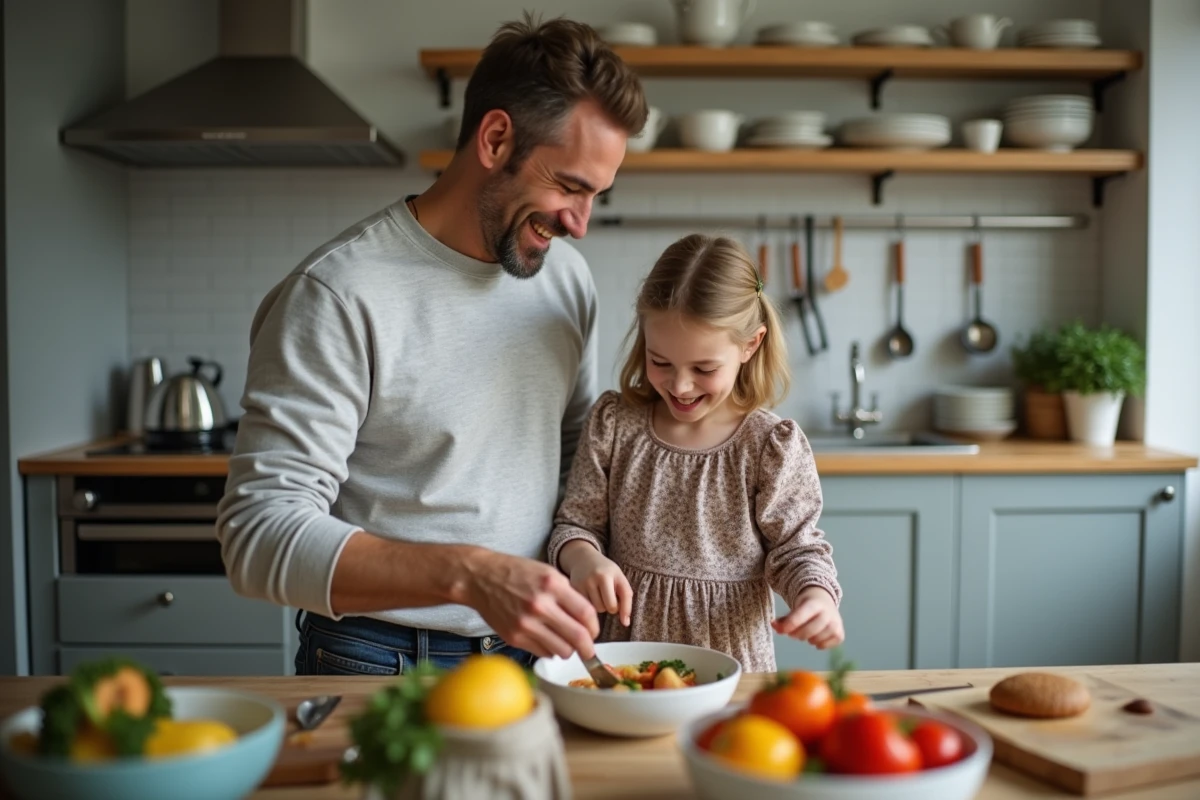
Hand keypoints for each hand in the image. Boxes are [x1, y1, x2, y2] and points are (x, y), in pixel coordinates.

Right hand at [461, 549, 599, 659]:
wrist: (480, 578)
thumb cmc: (515, 573)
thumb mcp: (547, 572)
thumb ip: (568, 593)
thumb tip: (587, 619)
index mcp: (552, 585)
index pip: (586, 614)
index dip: (595, 627)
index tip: (593, 632)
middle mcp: (540, 605)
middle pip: (578, 637)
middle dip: (588, 648)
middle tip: (588, 650)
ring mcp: (526, 624)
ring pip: (562, 650)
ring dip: (568, 650)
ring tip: (564, 643)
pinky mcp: (514, 637)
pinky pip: (543, 653)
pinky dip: (549, 650)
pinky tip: (545, 639)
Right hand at [558, 540, 632, 626]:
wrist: (583, 558)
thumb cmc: (606, 571)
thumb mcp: (620, 579)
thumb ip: (626, 600)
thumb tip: (626, 623)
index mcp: (606, 575)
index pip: (613, 605)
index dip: (619, 609)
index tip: (620, 609)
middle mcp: (592, 578)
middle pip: (604, 608)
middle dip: (608, 606)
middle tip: (607, 597)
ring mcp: (580, 584)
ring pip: (593, 610)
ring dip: (598, 606)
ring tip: (597, 595)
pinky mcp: (571, 589)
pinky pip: (582, 607)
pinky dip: (587, 605)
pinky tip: (588, 595)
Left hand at [772, 586, 843, 649]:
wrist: (824, 601)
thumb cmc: (806, 606)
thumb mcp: (795, 607)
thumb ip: (784, 618)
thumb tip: (773, 625)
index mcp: (814, 603)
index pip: (800, 616)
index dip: (789, 625)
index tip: (781, 630)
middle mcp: (828, 613)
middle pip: (807, 632)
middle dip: (796, 634)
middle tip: (793, 632)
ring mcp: (836, 624)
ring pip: (815, 640)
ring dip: (807, 638)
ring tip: (807, 631)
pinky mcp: (840, 635)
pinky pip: (823, 646)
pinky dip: (818, 644)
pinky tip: (817, 636)